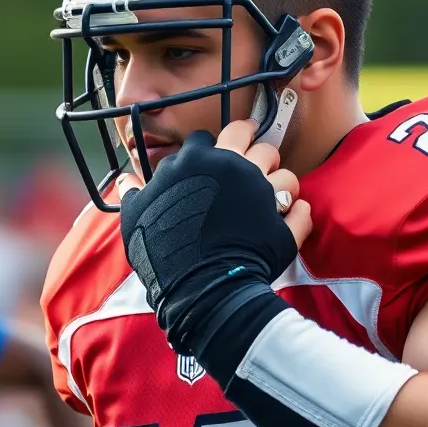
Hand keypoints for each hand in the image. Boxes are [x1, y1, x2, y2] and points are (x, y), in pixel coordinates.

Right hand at [117, 118, 311, 245]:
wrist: (197, 287)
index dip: (210, 148)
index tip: (212, 158)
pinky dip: (297, 214)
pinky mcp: (283, 223)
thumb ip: (134, 195)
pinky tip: (289, 218)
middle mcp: (235, 168)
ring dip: (280, 183)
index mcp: (198, 161)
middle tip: (253, 162)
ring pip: (285, 173)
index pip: (206, 138)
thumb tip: (126, 181)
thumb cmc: (163, 251)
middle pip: (255, 140)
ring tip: (272, 198)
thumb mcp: (136, 219)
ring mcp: (264, 193)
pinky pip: (301, 211)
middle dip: (255, 148)